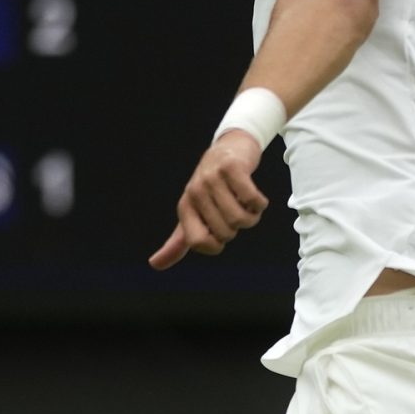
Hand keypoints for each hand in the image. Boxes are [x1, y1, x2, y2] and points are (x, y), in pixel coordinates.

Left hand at [149, 131, 268, 268]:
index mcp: (185, 207)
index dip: (216, 244)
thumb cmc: (212, 186)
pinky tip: (256, 198)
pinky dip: (260, 203)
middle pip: (226, 233)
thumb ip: (178, 242)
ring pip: (240, 218)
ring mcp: (212, 178)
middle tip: (237, 211)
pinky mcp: (232, 167)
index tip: (221, 233)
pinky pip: (252, 199)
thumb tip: (154, 264)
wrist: (230, 148)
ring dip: (252, 216)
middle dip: (238, 228)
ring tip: (247, 205)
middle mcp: (195, 192)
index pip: (198, 242)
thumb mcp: (193, 213)